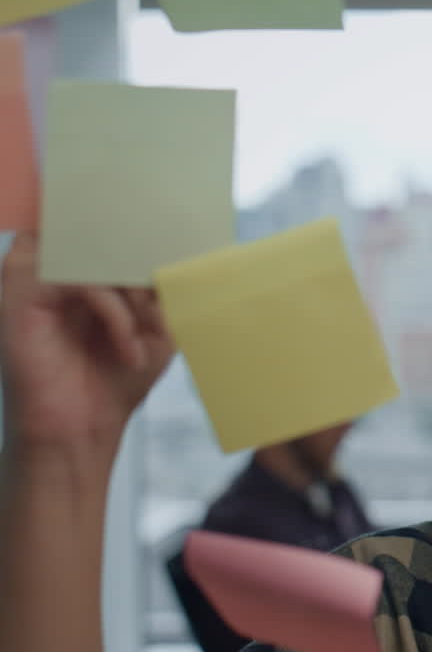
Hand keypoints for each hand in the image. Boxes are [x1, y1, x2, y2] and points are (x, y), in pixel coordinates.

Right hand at [0, 234, 173, 461]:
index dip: (152, 233)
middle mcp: (55, 262)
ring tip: (152, 328)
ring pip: (95, 250)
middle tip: (170, 298)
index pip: (115, 221)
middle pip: (106, 228)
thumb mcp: (160, 324)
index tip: (186, 254)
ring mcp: (32, 273)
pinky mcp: (19, 291)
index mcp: (84, 263)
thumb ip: (168, 285)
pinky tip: (129, 348)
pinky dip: (116, 312)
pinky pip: (80, 279)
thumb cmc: (118, 376)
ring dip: (135, 291)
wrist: (82, 429)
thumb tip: (192, 251)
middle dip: (149, 263)